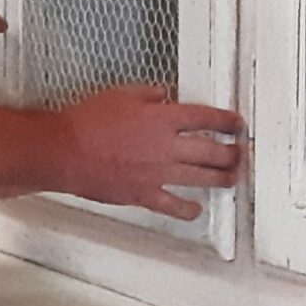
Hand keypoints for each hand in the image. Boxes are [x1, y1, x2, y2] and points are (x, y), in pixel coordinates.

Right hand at [57, 86, 248, 218]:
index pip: (207, 119)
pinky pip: (172, 206)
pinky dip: (187, 210)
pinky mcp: (143, 194)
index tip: (237, 124)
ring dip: (222, 178)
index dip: (227, 121)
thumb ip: (150, 94)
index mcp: (163, 118)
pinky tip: (195, 210)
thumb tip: (164, 95)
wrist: (64, 151)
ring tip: (232, 177)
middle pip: (212, 151)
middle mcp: (166, 147)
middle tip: (240, 153)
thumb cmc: (87, 122)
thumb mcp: (122, 94)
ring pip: (201, 178)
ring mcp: (157, 173)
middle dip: (232, 153)